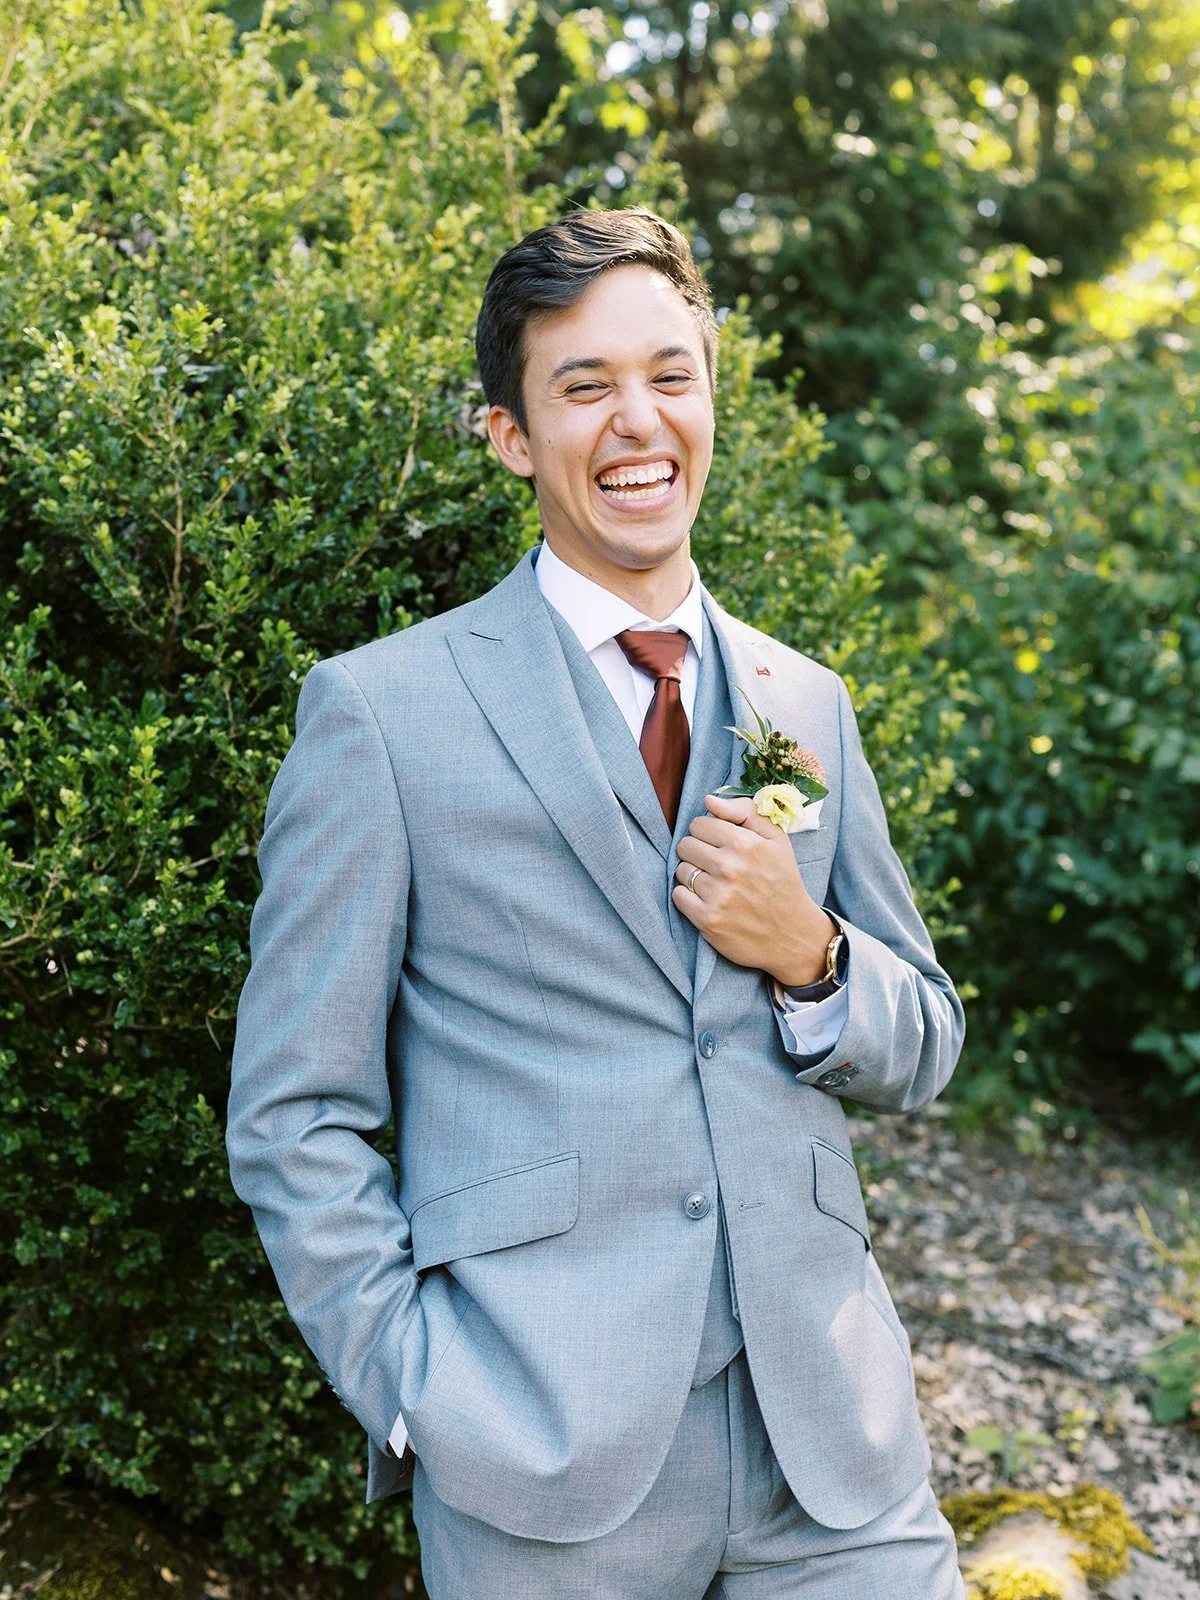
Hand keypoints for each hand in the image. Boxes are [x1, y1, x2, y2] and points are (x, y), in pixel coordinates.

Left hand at [672, 793, 835, 984]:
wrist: (792, 935)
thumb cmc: (783, 882)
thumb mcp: (777, 840)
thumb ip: (745, 812)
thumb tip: (708, 800)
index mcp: (746, 844)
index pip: (699, 824)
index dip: (707, 832)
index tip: (719, 844)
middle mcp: (729, 868)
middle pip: (685, 845)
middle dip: (697, 852)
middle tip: (716, 865)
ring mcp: (717, 896)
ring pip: (680, 870)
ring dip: (692, 875)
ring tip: (714, 883)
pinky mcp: (707, 920)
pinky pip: (678, 896)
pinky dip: (688, 897)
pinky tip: (708, 900)